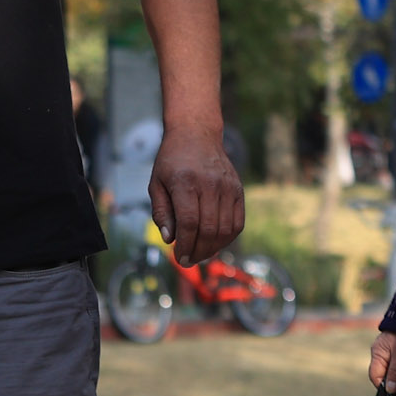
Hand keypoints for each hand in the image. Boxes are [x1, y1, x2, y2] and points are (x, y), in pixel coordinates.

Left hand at [148, 127, 244, 265]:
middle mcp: (210, 185)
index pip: (189, 223)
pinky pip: (238, 222)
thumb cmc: (172, 162)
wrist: (196, 134)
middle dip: (198, 251)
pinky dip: (227, 238)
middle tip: (188, 261)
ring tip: (199, 255)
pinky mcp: (238, 190)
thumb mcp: (156, 184)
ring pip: (225, 229)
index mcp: (186, 182)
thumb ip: (161, 212)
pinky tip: (215, 244)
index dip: (185, 245)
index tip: (179, 258)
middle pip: (209, 229)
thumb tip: (169, 239)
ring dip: (213, 249)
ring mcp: (228, 187)